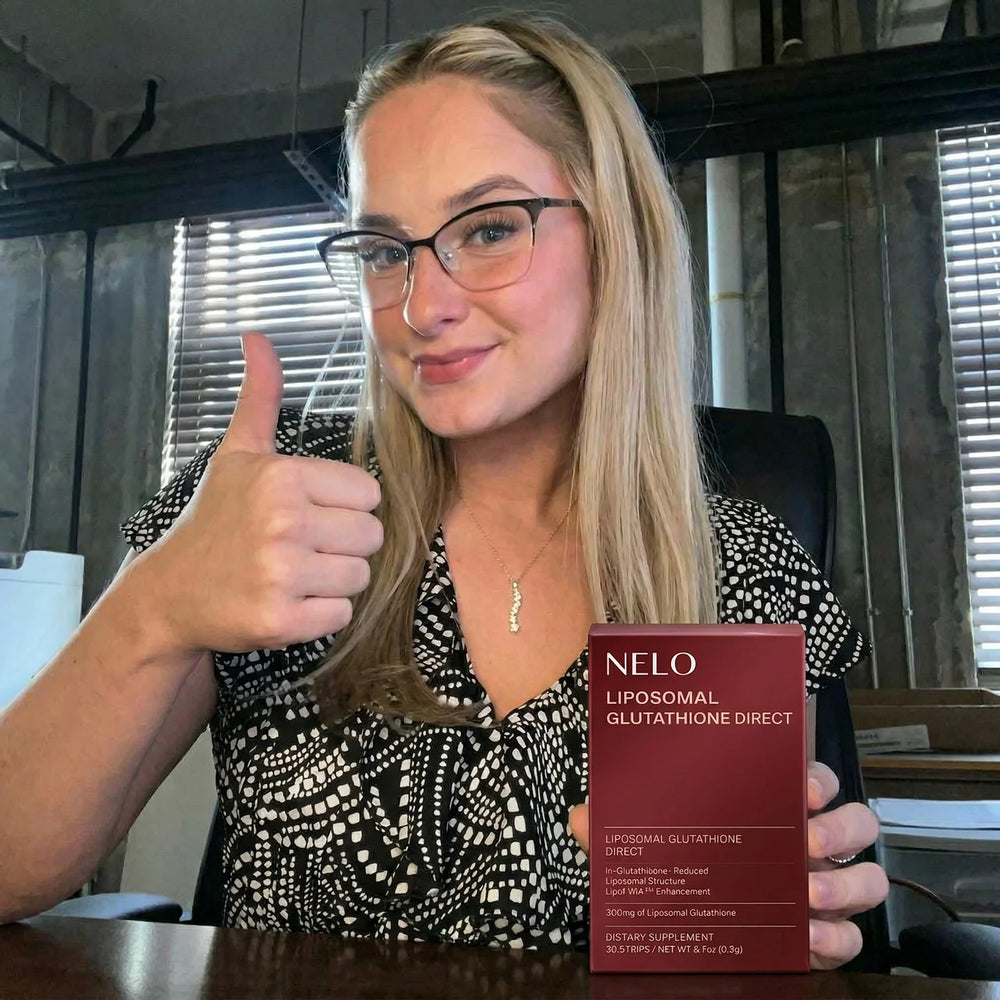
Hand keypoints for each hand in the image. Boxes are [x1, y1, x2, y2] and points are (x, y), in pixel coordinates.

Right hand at [135, 331, 382, 654]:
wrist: (170, 593)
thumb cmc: (215, 520)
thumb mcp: (237, 454)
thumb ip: (261, 398)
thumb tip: (257, 336)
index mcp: (282, 477)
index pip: (369, 494)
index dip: (343, 507)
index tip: (306, 514)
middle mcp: (283, 522)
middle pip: (372, 536)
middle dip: (343, 545)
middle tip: (299, 548)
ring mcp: (281, 574)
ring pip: (360, 576)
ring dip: (333, 581)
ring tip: (292, 574)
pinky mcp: (280, 621)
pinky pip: (341, 615)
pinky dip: (320, 616)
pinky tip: (286, 602)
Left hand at [569, 760, 889, 971]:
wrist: (681, 928)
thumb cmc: (676, 865)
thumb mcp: (644, 838)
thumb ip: (615, 824)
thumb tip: (584, 816)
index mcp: (771, 806)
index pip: (812, 778)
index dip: (815, 776)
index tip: (798, 784)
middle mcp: (806, 843)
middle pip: (854, 823)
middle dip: (841, 826)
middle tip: (808, 838)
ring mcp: (821, 889)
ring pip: (867, 879)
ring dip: (848, 884)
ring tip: (810, 893)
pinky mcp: (822, 937)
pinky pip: (851, 938)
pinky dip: (838, 938)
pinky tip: (808, 937)